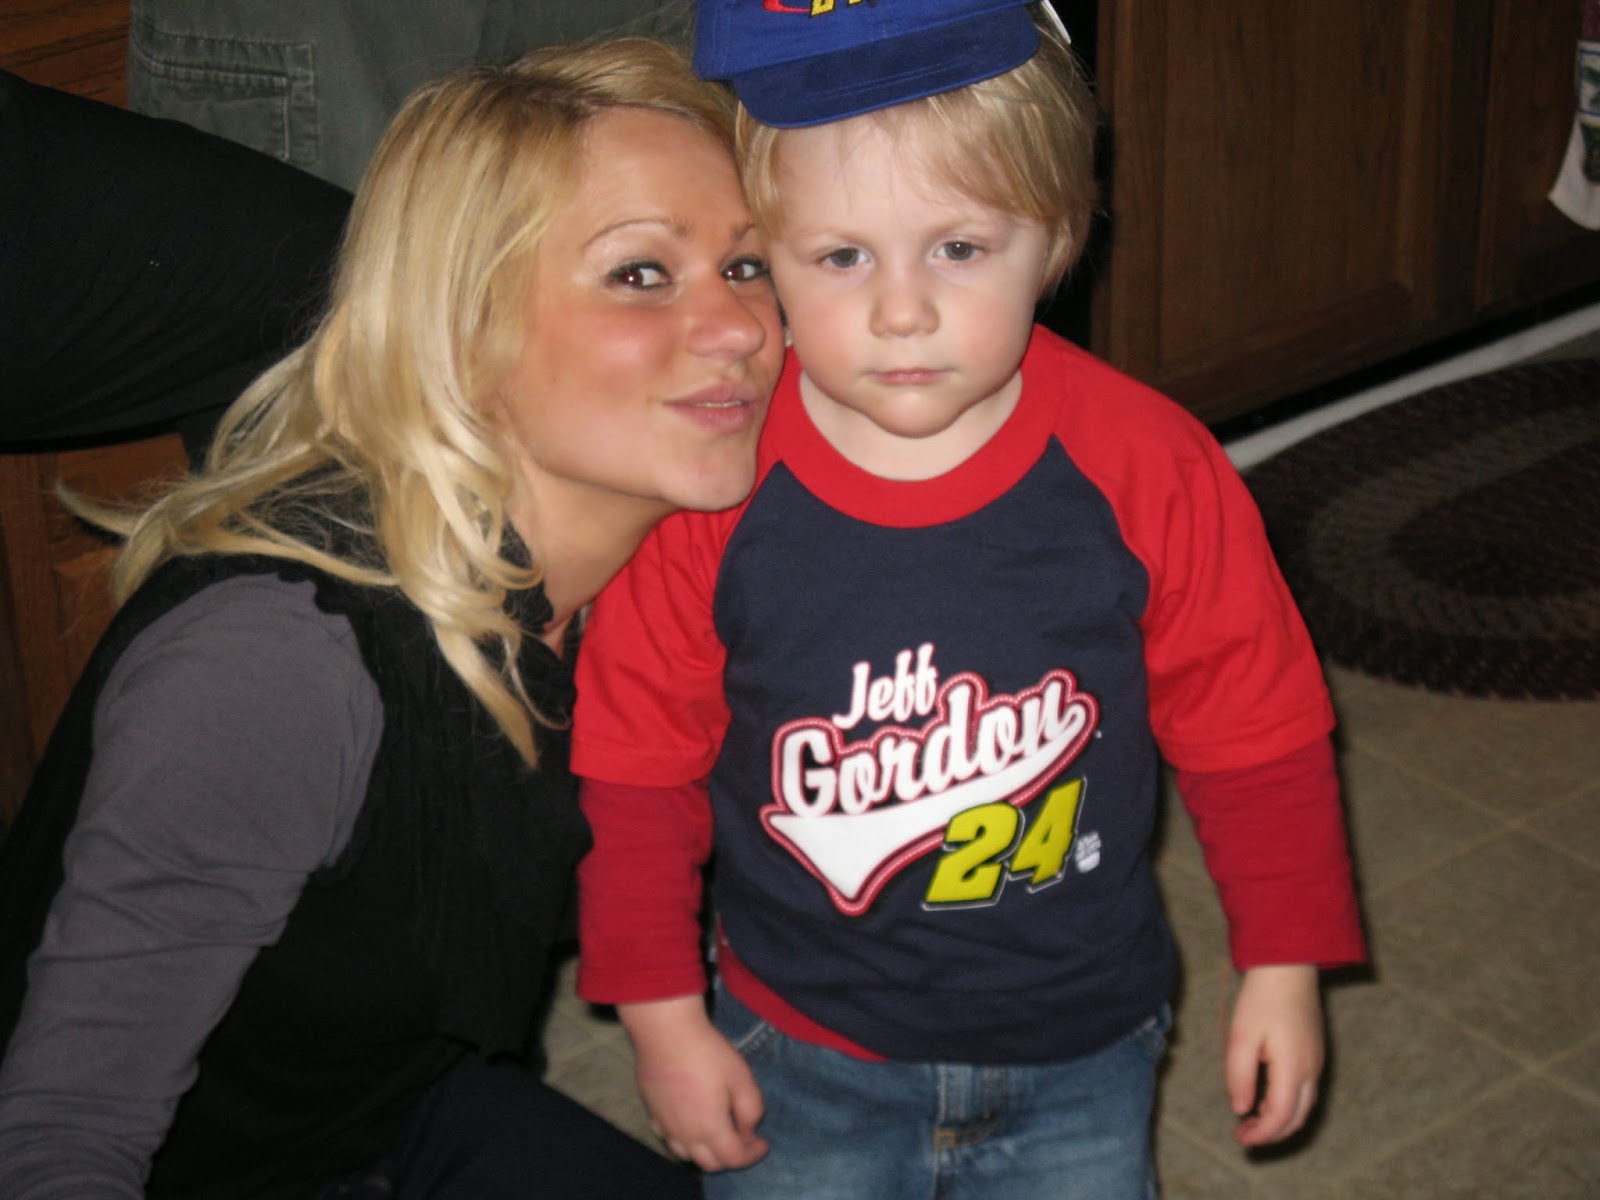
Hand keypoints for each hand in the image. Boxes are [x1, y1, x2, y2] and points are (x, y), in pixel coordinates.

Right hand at [618, 995, 768, 1171]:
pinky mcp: (651, 1113)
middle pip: (710, 1164)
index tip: (763, 1143)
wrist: (665, 1033)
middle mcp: (685, 1136)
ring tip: (716, 1133)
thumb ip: (751, 1110)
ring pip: (686, 1155)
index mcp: (711, 1129)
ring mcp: (665, 1126)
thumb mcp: (741, 1078)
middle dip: (731, 1157)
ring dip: (705, 1152)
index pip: (734, 1158)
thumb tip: (748, 1131)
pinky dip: (683, 1140)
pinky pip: (668, 1138)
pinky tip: (688, 1123)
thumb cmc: (707, 1053)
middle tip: (743, 1138)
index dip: (753, 1154)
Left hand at [1223, 964, 1323, 1146]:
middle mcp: (1311, 1070)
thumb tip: (1240, 1109)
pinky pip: (1306, 1091)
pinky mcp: (1315, 1052)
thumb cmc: (1262, 998)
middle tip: (1244, 1136)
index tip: (1239, 1138)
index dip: (1261, 1134)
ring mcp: (1317, 1061)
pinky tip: (1267, 1098)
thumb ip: (1239, 1075)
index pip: (1281, 1116)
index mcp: (1294, 1068)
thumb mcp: (1241, 1036)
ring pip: (1304, 1106)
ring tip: (1252, 1121)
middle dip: (1272, 1133)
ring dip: (1280, 1120)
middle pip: (1297, 1118)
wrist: (1289, 965)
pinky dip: (1288, 1105)